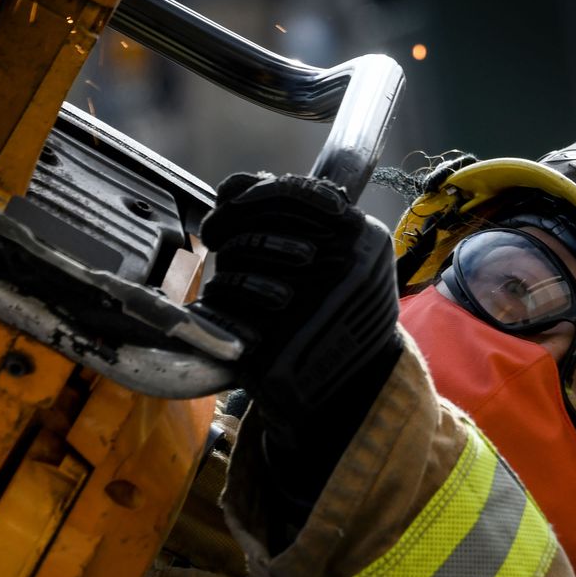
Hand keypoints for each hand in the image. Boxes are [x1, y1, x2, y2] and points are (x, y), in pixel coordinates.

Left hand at [193, 172, 400, 529]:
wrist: (352, 391)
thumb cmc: (340, 316)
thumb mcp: (346, 257)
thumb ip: (303, 218)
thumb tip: (238, 185)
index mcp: (361, 240)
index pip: (293, 193)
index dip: (252, 193)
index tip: (231, 201)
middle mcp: (340, 267)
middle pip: (257, 221)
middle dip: (227, 223)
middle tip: (214, 232)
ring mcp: (309, 305)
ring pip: (237, 256)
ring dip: (225, 265)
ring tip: (232, 280)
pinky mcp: (275, 342)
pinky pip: (224, 301)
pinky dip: (218, 300)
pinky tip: (228, 308)